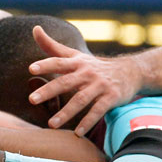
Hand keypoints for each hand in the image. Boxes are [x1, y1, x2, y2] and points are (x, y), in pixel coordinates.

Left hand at [29, 25, 144, 135]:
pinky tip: (77, 133)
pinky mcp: (111, 98)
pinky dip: (88, 122)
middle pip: (66, 82)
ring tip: (51, 124)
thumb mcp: (74, 55)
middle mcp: (87, 73)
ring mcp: (100, 85)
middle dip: (48, 91)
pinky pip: (98, 111)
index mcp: (77, 63)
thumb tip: (34, 29)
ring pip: (81, 100)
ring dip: (66, 113)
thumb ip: (52, 46)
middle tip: (31, 100)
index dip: (46, 64)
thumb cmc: (94, 66)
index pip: (59, 62)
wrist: (129, 72)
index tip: (31, 69)